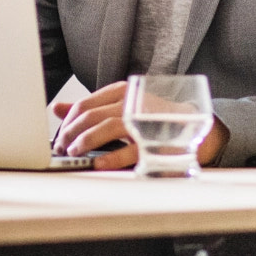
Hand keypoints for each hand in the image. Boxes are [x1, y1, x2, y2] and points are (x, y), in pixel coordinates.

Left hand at [50, 84, 228, 170]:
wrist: (198, 126)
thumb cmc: (156, 118)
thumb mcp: (123, 106)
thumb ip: (91, 108)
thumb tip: (56, 109)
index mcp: (123, 92)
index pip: (85, 104)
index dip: (67, 122)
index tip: (59, 137)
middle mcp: (132, 101)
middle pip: (91, 115)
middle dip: (70, 133)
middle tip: (61, 149)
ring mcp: (145, 119)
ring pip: (106, 127)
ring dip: (85, 142)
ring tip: (74, 153)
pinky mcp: (156, 140)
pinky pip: (130, 149)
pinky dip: (111, 158)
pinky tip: (98, 163)